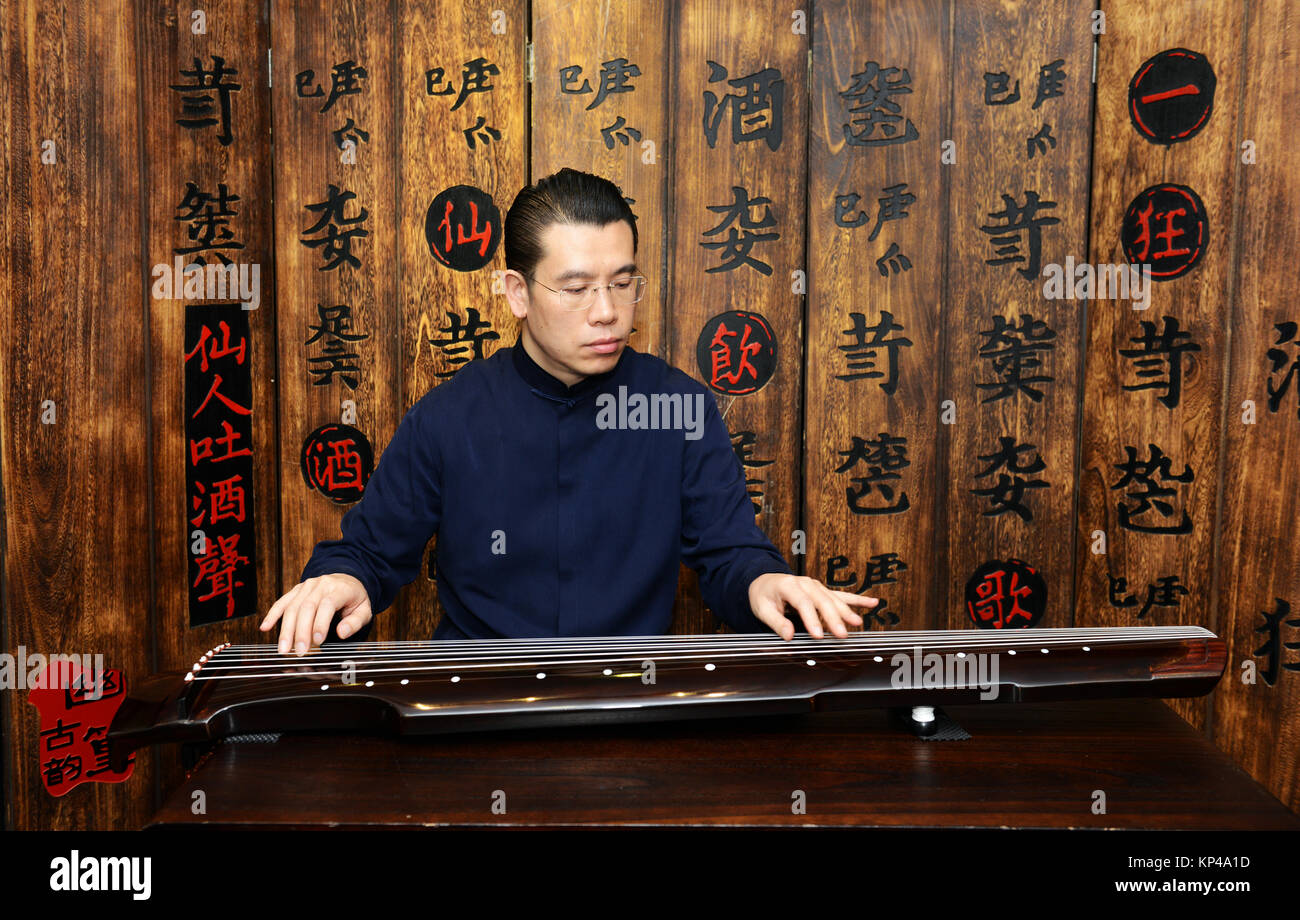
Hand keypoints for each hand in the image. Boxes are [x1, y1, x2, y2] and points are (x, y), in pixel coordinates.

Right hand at [259, 573, 372, 655]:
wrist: (348, 579)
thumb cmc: (355, 599)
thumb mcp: (364, 610)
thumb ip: (355, 622)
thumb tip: (342, 633)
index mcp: (339, 589)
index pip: (327, 605)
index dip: (320, 623)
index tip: (317, 642)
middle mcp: (320, 585)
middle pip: (307, 607)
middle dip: (301, 632)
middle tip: (299, 652)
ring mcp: (306, 586)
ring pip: (292, 607)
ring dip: (286, 629)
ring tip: (283, 649)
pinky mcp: (296, 590)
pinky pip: (282, 602)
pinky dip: (272, 615)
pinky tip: (264, 627)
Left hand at [747, 572, 879, 639]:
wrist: (764, 582)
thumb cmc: (763, 596)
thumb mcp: (762, 609)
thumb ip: (776, 622)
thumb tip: (789, 635)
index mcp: (789, 586)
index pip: (803, 603)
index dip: (812, 619)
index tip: (818, 635)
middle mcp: (805, 583)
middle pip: (822, 601)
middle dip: (833, 618)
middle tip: (842, 634)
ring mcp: (815, 586)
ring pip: (833, 599)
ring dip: (846, 611)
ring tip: (857, 623)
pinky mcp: (822, 591)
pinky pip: (841, 595)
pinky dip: (857, 599)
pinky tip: (873, 602)